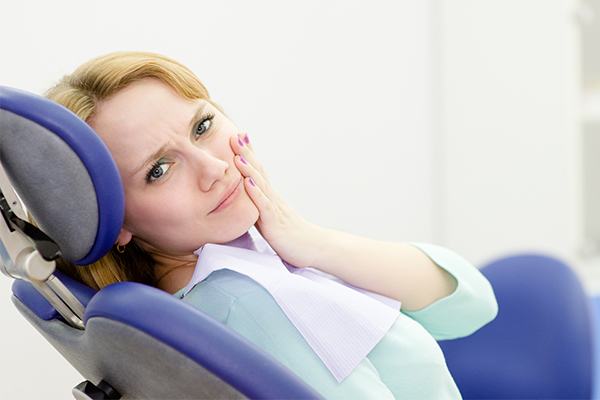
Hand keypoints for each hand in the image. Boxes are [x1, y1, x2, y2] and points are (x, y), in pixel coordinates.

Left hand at [231, 132, 320, 267]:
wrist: (313, 248)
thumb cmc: (292, 237)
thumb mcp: (271, 219)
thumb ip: (258, 208)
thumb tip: (244, 200)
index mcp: (270, 198)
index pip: (258, 171)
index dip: (248, 154)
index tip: (238, 137)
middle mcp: (273, 199)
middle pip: (259, 172)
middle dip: (246, 154)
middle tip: (235, 135)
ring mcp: (275, 209)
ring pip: (260, 185)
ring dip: (249, 169)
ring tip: (238, 154)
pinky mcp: (275, 223)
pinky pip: (265, 206)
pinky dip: (256, 194)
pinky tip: (247, 182)